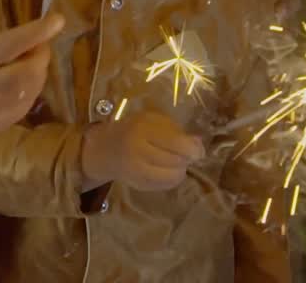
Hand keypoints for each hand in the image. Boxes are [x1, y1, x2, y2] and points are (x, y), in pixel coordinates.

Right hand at [0, 14, 61, 133]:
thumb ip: (4, 39)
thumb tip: (37, 37)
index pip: (11, 44)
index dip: (37, 33)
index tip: (58, 21)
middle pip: (29, 70)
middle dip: (41, 55)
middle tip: (39, 47)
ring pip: (33, 88)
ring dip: (38, 72)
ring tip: (29, 64)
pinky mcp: (0, 125)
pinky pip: (27, 104)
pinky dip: (30, 90)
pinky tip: (21, 84)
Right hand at [79, 111, 204, 190]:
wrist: (106, 149)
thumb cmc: (133, 129)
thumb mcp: (152, 120)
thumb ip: (175, 130)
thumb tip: (199, 144)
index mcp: (143, 130)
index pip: (176, 143)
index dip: (193, 149)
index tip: (199, 150)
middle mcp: (138, 152)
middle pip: (176, 161)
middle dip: (187, 159)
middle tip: (186, 154)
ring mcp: (137, 171)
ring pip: (172, 177)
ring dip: (180, 170)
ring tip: (176, 162)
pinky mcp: (138, 185)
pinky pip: (165, 185)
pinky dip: (171, 178)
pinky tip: (166, 170)